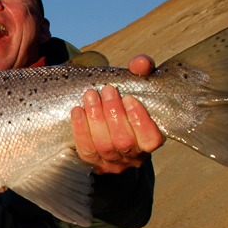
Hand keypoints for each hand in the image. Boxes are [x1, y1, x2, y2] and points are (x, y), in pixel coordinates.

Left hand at [71, 55, 164, 173]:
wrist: (107, 120)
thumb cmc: (126, 101)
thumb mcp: (138, 85)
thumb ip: (142, 71)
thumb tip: (140, 64)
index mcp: (150, 142)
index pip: (150, 139)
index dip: (139, 120)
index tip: (129, 98)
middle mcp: (133, 157)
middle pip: (123, 141)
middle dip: (113, 113)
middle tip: (107, 90)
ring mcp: (112, 163)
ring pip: (103, 145)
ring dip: (96, 118)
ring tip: (90, 95)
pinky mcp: (92, 162)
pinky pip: (85, 149)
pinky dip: (80, 129)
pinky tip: (77, 111)